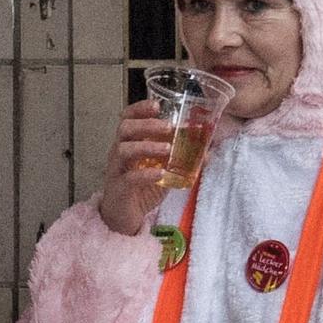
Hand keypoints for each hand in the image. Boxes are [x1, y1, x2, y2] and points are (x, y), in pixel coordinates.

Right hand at [95, 99, 176, 235]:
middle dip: (147, 124)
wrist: (124, 218)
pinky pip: (129, 178)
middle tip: (168, 127)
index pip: (127, 119)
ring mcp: (117, 170)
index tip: (157, 105)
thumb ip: (178, 159)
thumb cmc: (141, 189)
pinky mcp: (119, 189)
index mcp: (128, 144)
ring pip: (124, 150)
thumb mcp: (162, 170)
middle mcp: (119, 153)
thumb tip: (206, 152)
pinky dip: (146, 174)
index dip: (139, 109)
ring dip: (147, 146)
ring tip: (168, 149)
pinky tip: (161, 174)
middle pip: (125, 129)